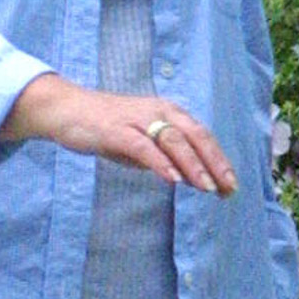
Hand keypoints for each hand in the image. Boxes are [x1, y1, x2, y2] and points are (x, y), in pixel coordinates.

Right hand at [0, 75, 236, 194]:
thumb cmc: (107, 127)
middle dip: (214, 163)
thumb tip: (190, 178)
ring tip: (206, 187)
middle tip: (227, 188)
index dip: (219, 159)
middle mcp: (158, 111)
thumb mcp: (142, 143)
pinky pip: (143, 147)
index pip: (201, 135)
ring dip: (192, 165)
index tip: (231, 184)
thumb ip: (165, 157)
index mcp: (168, 112)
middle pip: (195, 135)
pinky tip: (172, 179)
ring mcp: (137, 119)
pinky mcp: (116, 130)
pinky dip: (160, 163)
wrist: (67, 109)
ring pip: (173, 140)